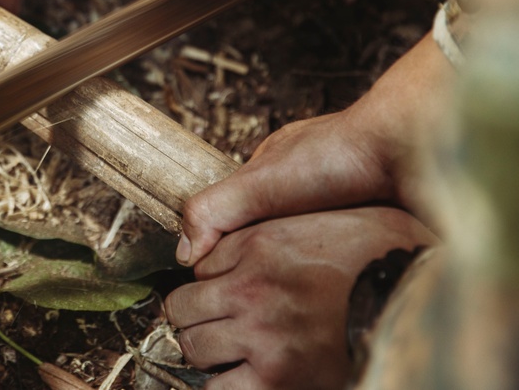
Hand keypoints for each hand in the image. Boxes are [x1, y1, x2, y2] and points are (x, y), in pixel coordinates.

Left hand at [164, 207, 437, 389]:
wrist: (416, 295)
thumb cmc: (374, 256)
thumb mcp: (307, 224)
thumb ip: (252, 236)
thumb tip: (205, 257)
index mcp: (255, 247)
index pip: (193, 272)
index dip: (203, 287)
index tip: (217, 296)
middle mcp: (251, 289)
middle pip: (181, 312)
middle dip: (193, 320)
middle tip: (216, 326)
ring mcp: (262, 335)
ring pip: (192, 349)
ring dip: (205, 353)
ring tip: (229, 352)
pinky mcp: (279, 378)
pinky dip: (222, 384)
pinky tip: (238, 376)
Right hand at [177, 34, 452, 265]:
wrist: (419, 149)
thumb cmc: (342, 151)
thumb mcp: (260, 180)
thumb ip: (213, 210)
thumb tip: (185, 253)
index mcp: (275, 172)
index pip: (238, 218)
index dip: (230, 247)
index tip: (223, 276)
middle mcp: (309, 190)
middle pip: (273, 239)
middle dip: (271, 263)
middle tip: (268, 289)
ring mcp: (344, 211)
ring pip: (312, 256)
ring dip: (309, 272)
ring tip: (306, 289)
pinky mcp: (377, 233)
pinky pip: (350, 263)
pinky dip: (344, 274)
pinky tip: (341, 283)